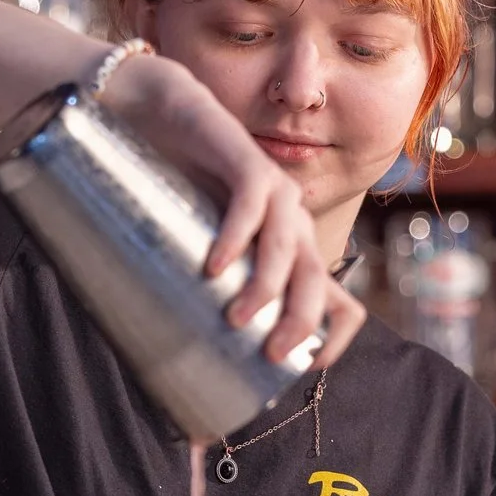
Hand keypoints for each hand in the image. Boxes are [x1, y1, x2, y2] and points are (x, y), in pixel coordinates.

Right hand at [101, 54, 364, 367]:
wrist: (156, 116)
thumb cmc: (177, 193)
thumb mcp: (200, 255)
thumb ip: (205, 299)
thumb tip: (190, 379)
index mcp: (293, 252)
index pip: (339, 302)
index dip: (334, 339)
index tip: (302, 371)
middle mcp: (294, 225)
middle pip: (317, 282)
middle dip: (301, 323)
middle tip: (270, 355)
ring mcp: (274, 192)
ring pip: (289, 247)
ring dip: (266, 287)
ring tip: (236, 318)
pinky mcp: (246, 163)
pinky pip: (252, 204)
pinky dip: (236, 238)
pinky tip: (215, 266)